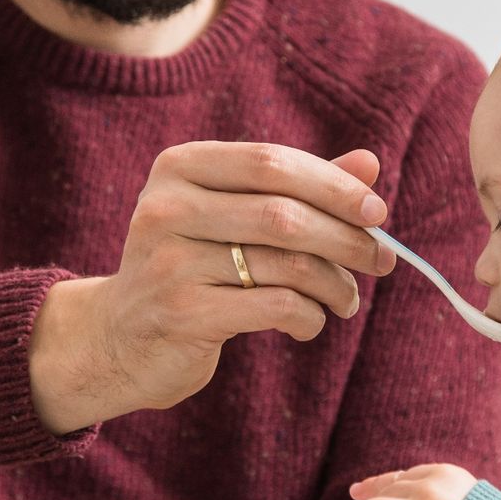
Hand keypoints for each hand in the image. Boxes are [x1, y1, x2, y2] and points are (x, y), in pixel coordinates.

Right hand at [27, 143, 396, 432]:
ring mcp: (170, 262)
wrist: (118, 337)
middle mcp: (167, 207)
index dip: (334, 185)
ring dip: (335, 284)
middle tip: (382, 260)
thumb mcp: (232, 215)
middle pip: (283, 214)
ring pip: (286, 265)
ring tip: (347, 298)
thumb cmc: (190, 265)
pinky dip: (309, 316)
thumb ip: (296, 188)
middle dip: (347, 239)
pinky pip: (275, 308)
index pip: (272, 162)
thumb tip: (370, 163)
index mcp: (179, 166)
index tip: (378, 212)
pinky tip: (311, 322)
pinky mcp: (182, 314)